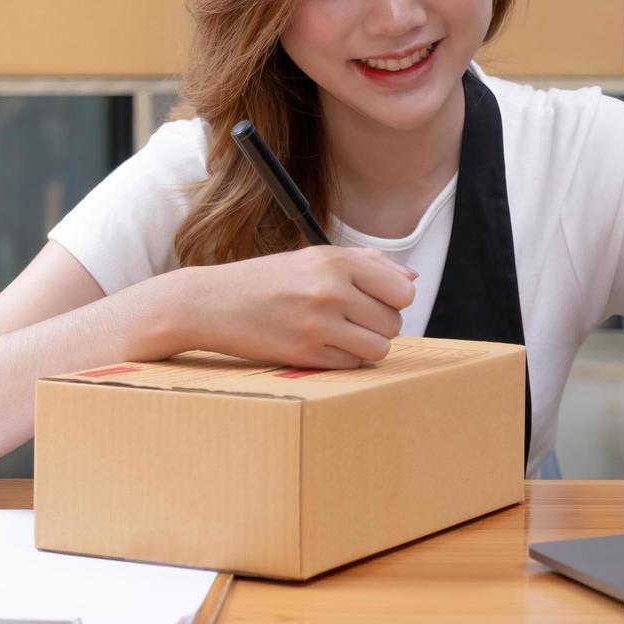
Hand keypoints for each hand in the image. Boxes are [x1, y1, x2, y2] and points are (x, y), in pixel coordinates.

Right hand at [158, 245, 417, 369]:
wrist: (211, 302)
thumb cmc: (269, 279)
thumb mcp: (315, 257)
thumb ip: (367, 263)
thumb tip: (412, 277)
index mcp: (336, 261)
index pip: (403, 291)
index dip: (394, 300)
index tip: (375, 301)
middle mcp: (330, 289)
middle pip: (393, 322)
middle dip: (378, 325)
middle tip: (351, 319)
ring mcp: (317, 323)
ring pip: (378, 348)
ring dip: (366, 346)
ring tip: (342, 335)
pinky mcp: (303, 354)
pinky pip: (351, 365)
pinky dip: (344, 360)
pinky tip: (322, 347)